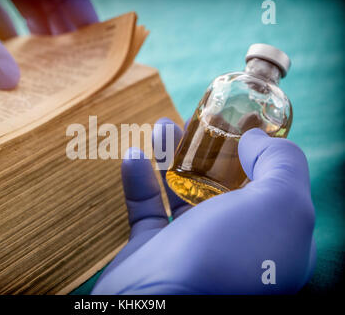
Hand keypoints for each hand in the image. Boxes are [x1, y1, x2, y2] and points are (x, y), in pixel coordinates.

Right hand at [92, 118, 315, 293]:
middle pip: (223, 185)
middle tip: (197, 121)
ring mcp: (190, 250)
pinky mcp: (151, 251)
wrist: (158, 306)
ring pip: (182, 193)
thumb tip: (256, 140)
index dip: (260, 150)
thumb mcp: (281, 205)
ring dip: (170, 157)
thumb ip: (282, 164)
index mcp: (273, 238)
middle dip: (210, 150)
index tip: (242, 120)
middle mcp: (234, 245)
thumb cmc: (226, 258)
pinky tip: (134, 156)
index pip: (272, 187)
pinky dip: (138, 182)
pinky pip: (146, 210)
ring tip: (162, 127)